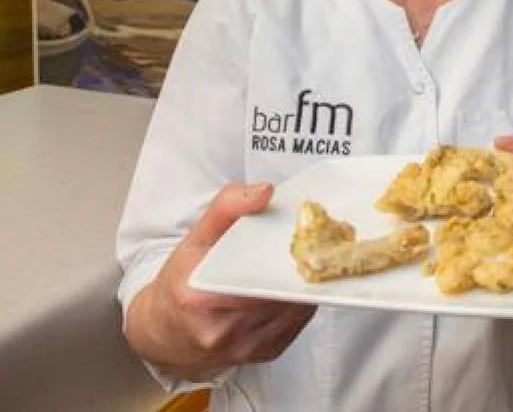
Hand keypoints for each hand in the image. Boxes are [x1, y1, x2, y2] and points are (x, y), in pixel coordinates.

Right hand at [125, 184, 316, 380]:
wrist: (164, 332)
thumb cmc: (180, 284)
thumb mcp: (194, 239)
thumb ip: (227, 208)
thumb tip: (265, 191)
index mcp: (199, 298)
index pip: (256, 277)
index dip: (284, 259)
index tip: (302, 239)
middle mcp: (222, 330)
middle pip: (281, 294)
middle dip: (299, 269)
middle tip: (315, 245)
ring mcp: (245, 348)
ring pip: (295, 309)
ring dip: (305, 286)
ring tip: (310, 262)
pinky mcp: (266, 354)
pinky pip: (298, 324)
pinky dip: (303, 303)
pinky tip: (297, 287)